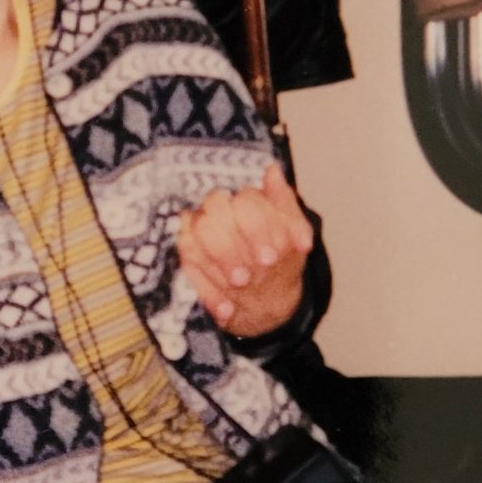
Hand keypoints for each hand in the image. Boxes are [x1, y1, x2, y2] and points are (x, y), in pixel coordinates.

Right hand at [176, 162, 314, 338]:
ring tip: (241, 286)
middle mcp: (216, 212)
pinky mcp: (188, 260)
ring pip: (195, 239)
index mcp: (243, 202)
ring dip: (219, 263)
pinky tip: (227, 311)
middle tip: (251, 275)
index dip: (258, 229)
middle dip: (232, 248)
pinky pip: (189, 271)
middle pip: (213, 215)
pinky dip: (209, 295)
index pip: (244, 201)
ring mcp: (197, 235)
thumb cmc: (280, 257)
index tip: (271, 258)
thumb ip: (285, 205)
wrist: (269, 297)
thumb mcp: (293, 234)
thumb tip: (272, 171)